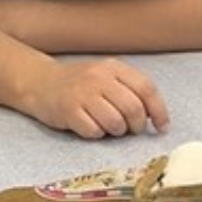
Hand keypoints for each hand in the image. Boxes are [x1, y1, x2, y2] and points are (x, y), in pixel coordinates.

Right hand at [21, 58, 169, 138]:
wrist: (40, 82)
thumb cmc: (79, 84)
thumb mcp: (106, 77)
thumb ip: (130, 90)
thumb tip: (156, 117)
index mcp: (113, 68)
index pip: (146, 88)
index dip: (159, 110)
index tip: (162, 127)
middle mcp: (98, 77)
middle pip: (133, 108)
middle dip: (137, 126)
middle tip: (131, 130)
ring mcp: (82, 93)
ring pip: (115, 122)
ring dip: (117, 132)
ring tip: (109, 127)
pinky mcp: (68, 109)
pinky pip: (94, 131)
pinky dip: (96, 134)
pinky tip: (90, 126)